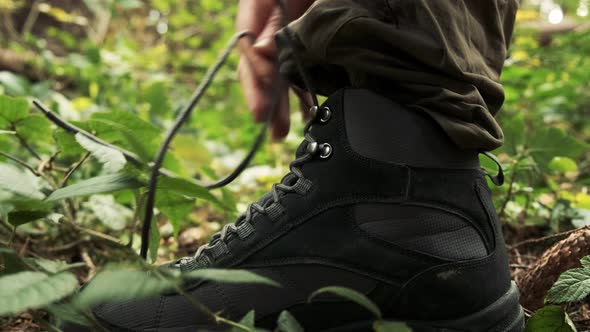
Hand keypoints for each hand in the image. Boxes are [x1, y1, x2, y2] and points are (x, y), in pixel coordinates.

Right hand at [236, 0, 313, 138]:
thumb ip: (277, 19)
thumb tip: (261, 51)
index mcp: (261, 3)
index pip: (246, 35)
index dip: (252, 63)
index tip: (261, 86)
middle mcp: (271, 21)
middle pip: (257, 60)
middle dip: (260, 92)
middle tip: (262, 118)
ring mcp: (290, 35)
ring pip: (278, 71)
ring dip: (279, 102)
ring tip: (280, 132)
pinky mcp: (309, 46)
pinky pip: (301, 72)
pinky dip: (304, 94)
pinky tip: (308, 115)